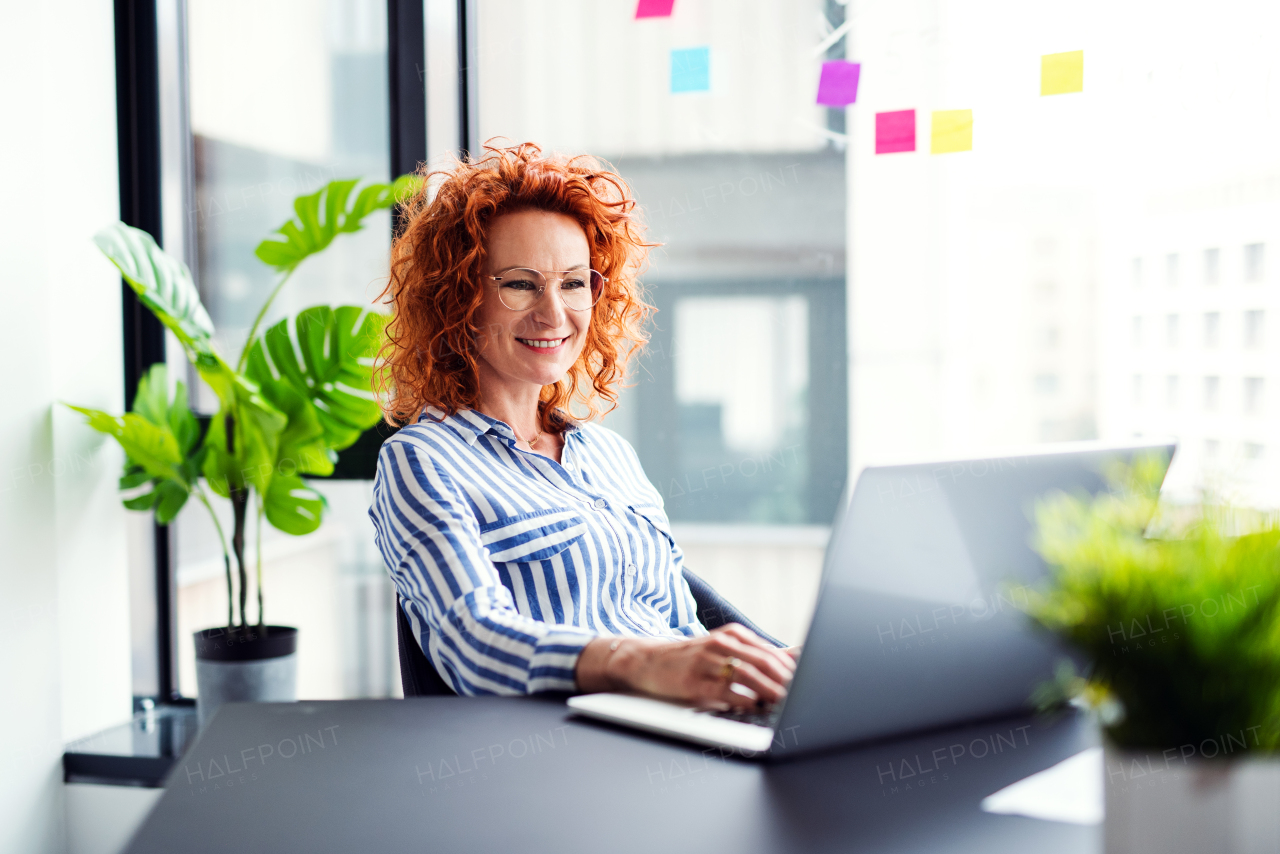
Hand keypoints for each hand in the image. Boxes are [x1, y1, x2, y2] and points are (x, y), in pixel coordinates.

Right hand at [576, 624, 795, 710]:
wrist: (648, 661)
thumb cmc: (693, 659)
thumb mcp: (726, 650)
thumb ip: (761, 654)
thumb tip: (799, 654)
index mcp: (734, 635)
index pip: (771, 653)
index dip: (792, 671)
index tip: (809, 686)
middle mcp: (722, 643)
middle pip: (764, 662)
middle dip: (786, 682)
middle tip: (802, 698)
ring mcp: (707, 661)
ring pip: (747, 675)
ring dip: (770, 691)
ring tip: (785, 704)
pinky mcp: (694, 680)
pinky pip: (724, 690)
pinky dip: (743, 698)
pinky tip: (754, 706)